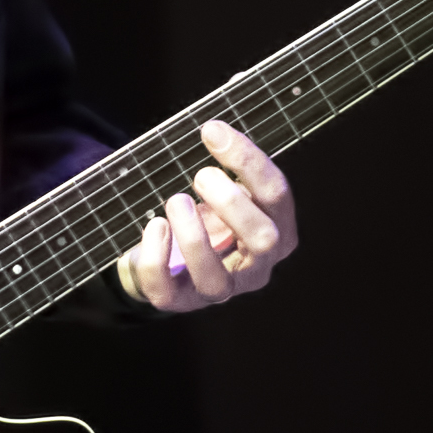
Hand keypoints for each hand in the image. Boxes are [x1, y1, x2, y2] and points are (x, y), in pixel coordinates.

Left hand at [116, 120, 297, 313]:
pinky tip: (155, 226)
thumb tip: (214, 131)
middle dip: (232, 204)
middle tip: (201, 175)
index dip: (248, 162)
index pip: (277, 196)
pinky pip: (168, 293)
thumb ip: (227, 164)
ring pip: (216, 281)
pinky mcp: (183, 301)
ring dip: (194, 238)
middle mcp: (258, 266)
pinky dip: (157, 259)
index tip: (212, 132)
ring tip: (176, 201)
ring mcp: (222, 290)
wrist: (176, 254)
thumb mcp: (227, 189)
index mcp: (277, 230)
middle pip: (263, 241)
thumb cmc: (210, 215)